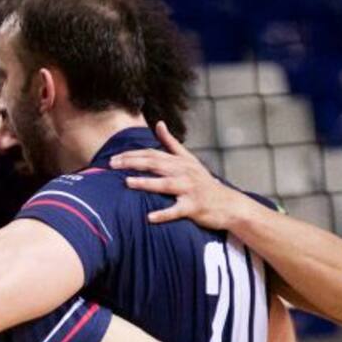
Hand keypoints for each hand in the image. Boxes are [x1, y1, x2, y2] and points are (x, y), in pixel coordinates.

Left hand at [113, 121, 247, 227]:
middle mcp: (184, 172)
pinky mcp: (194, 207)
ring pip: (165, 184)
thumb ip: (171, 143)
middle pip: (156, 164)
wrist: (228, 204)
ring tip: (128, 182)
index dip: (132, 155)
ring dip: (146, 183)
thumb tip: (159, 123)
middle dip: (133, 163)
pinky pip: (177, 210)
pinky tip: (149, 217)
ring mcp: (190, 189)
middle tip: (112, 165)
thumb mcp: (189, 160)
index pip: (152, 154)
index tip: (114, 158)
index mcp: (180, 161)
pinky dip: (164, 214)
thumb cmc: (203, 182)